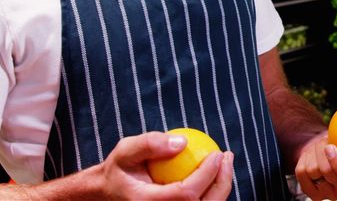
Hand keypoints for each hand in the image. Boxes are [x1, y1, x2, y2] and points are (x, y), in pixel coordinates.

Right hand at [99, 131, 234, 199]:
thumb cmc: (119, 170)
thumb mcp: (125, 152)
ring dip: (221, 186)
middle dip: (222, 182)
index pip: (186, 194)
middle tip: (227, 156)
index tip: (217, 153)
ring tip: (226, 162)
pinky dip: (214, 191)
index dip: (206, 174)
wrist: (110, 193)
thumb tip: (183, 142)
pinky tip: (218, 171)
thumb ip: (149, 144)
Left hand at [295, 118, 336, 200]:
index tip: (331, 147)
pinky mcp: (311, 191)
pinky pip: (302, 172)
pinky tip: (311, 153)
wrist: (330, 147)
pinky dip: (304, 158)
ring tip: (321, 144)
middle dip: (323, 154)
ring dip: (313, 152)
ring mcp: (327, 193)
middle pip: (329, 175)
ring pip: (314, 171)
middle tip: (325, 140)